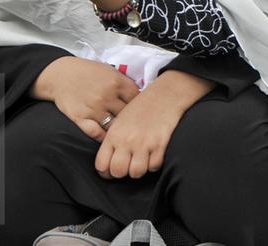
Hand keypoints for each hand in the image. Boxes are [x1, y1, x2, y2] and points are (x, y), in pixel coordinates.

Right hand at [31, 56, 139, 141]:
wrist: (60, 75)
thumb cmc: (88, 72)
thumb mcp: (110, 71)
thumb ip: (125, 84)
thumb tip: (142, 98)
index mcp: (117, 82)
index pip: (137, 99)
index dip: (139, 106)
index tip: (139, 111)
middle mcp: (107, 95)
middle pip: (127, 114)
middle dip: (130, 119)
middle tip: (133, 125)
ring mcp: (94, 108)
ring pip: (114, 125)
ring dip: (118, 129)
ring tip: (122, 133)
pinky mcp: (80, 117)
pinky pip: (96, 132)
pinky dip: (102, 137)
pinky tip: (107, 138)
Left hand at [94, 71, 212, 178]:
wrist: (165, 95)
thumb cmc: (142, 108)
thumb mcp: (120, 120)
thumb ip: (113, 140)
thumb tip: (109, 161)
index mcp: (114, 134)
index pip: (102, 165)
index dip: (106, 172)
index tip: (112, 170)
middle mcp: (127, 140)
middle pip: (118, 172)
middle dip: (123, 172)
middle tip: (128, 165)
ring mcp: (144, 143)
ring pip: (136, 172)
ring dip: (140, 169)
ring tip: (142, 160)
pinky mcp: (160, 144)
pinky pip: (154, 166)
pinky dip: (154, 164)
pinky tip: (154, 155)